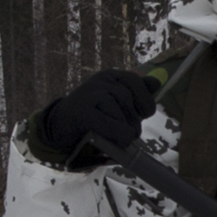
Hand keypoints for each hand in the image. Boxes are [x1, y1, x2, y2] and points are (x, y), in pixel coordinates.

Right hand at [25, 69, 160, 174]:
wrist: (60, 127)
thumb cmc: (93, 117)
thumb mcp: (115, 102)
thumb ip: (135, 94)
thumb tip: (157, 82)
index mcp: (110, 76)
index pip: (136, 82)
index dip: (145, 101)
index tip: (143, 114)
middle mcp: (100, 81)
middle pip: (128, 98)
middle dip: (134, 120)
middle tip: (131, 133)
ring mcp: (89, 94)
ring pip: (120, 111)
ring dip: (126, 129)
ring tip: (120, 138)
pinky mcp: (83, 111)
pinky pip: (110, 123)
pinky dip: (118, 135)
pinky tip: (117, 140)